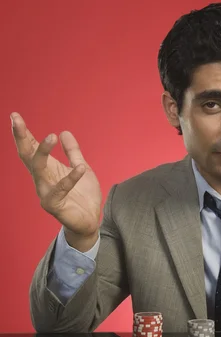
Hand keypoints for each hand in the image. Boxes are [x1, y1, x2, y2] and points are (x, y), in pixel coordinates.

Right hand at [11, 112, 101, 240]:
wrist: (89, 221)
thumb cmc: (82, 196)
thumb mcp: (81, 168)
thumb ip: (73, 152)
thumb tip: (65, 132)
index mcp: (47, 169)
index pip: (31, 149)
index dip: (23, 133)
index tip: (14, 115)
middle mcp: (42, 179)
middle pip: (27, 156)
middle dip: (21, 137)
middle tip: (16, 120)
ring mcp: (45, 193)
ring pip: (38, 169)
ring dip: (43, 151)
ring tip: (52, 135)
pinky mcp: (54, 206)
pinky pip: (60, 190)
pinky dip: (70, 178)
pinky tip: (79, 167)